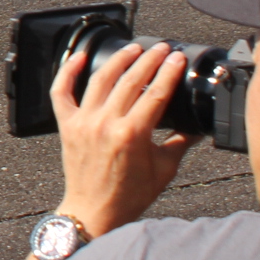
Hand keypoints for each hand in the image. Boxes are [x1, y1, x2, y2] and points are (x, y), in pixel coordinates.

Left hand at [51, 39, 194, 234]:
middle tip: (162, 48)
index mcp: (132, 134)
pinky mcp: (66, 125)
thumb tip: (198, 126)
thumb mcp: (164, 169)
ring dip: (119, 60)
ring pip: (100, 79)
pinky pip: (61, 91)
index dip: (168, 72)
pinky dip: (68, 71)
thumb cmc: (130, 195)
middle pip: (129, 80)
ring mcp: (83, 122)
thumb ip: (181, 143)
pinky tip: (81, 56)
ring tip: (134, 48)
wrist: (94, 211)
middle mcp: (105, 123)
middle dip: (149, 60)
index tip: (178, 58)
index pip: (155, 93)